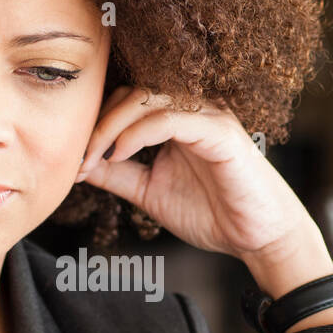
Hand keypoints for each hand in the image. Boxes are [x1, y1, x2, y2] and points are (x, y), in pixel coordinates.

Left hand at [75, 86, 332, 324]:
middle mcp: (192, 110)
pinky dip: (138, 132)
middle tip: (78, 158)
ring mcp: (208, 117)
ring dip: (112, 126)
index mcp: (176, 119)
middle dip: (97, 122)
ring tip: (93, 157)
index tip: (74, 159)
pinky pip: (171, 117)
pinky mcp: (220, 132)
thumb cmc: (212, 214)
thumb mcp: (150, 192)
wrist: (257, 239)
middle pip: (132, 93)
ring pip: (148, 98)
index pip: (126, 101)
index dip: (95, 124)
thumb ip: (117, 174)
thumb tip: (77, 164)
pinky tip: (119, 154)